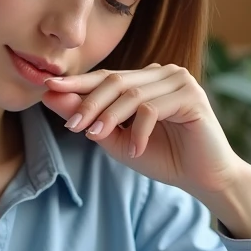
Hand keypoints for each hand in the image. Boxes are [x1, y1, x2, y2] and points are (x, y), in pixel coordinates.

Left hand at [42, 64, 250, 238]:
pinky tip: (136, 149)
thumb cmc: (163, 157)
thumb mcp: (117, 139)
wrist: (204, 178)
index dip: (77, 83)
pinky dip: (139, 131)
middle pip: (116, 81)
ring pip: (132, 94)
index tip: (47, 89)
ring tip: (94, 137)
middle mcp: (163, 73)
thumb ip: (89, 118)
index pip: (106, 76)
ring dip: (109, 117)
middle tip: (71, 125)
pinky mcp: (192, 97)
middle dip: (89, 102)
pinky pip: (153, 109)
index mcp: (147, 78)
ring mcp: (180, 81)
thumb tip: (51, 96)